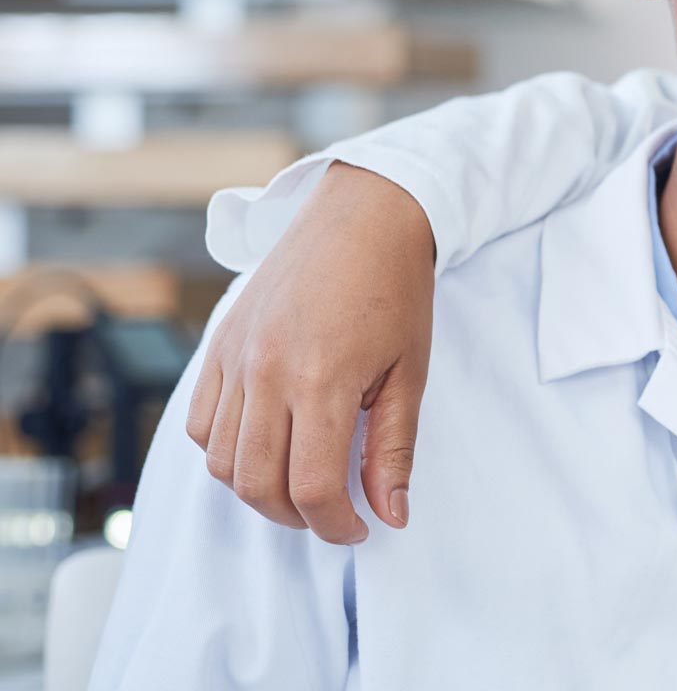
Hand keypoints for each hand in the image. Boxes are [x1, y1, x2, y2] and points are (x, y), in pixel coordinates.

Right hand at [185, 162, 435, 544]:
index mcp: (322, 380)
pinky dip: (223, 451)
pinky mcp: (218, 344)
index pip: (312, 486)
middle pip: (257, 483)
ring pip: (220, 460)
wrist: (363, 218)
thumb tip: (392, 514)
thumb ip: (394, 449)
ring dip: (257, 489)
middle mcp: (267, 372)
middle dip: (296, 516)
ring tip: (300, 485)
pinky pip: (198, 422)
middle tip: (332, 514)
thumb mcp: (410, 372)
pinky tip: (263, 447)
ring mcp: (235, 358)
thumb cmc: (395, 290)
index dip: (336, 524)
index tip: (360, 528)